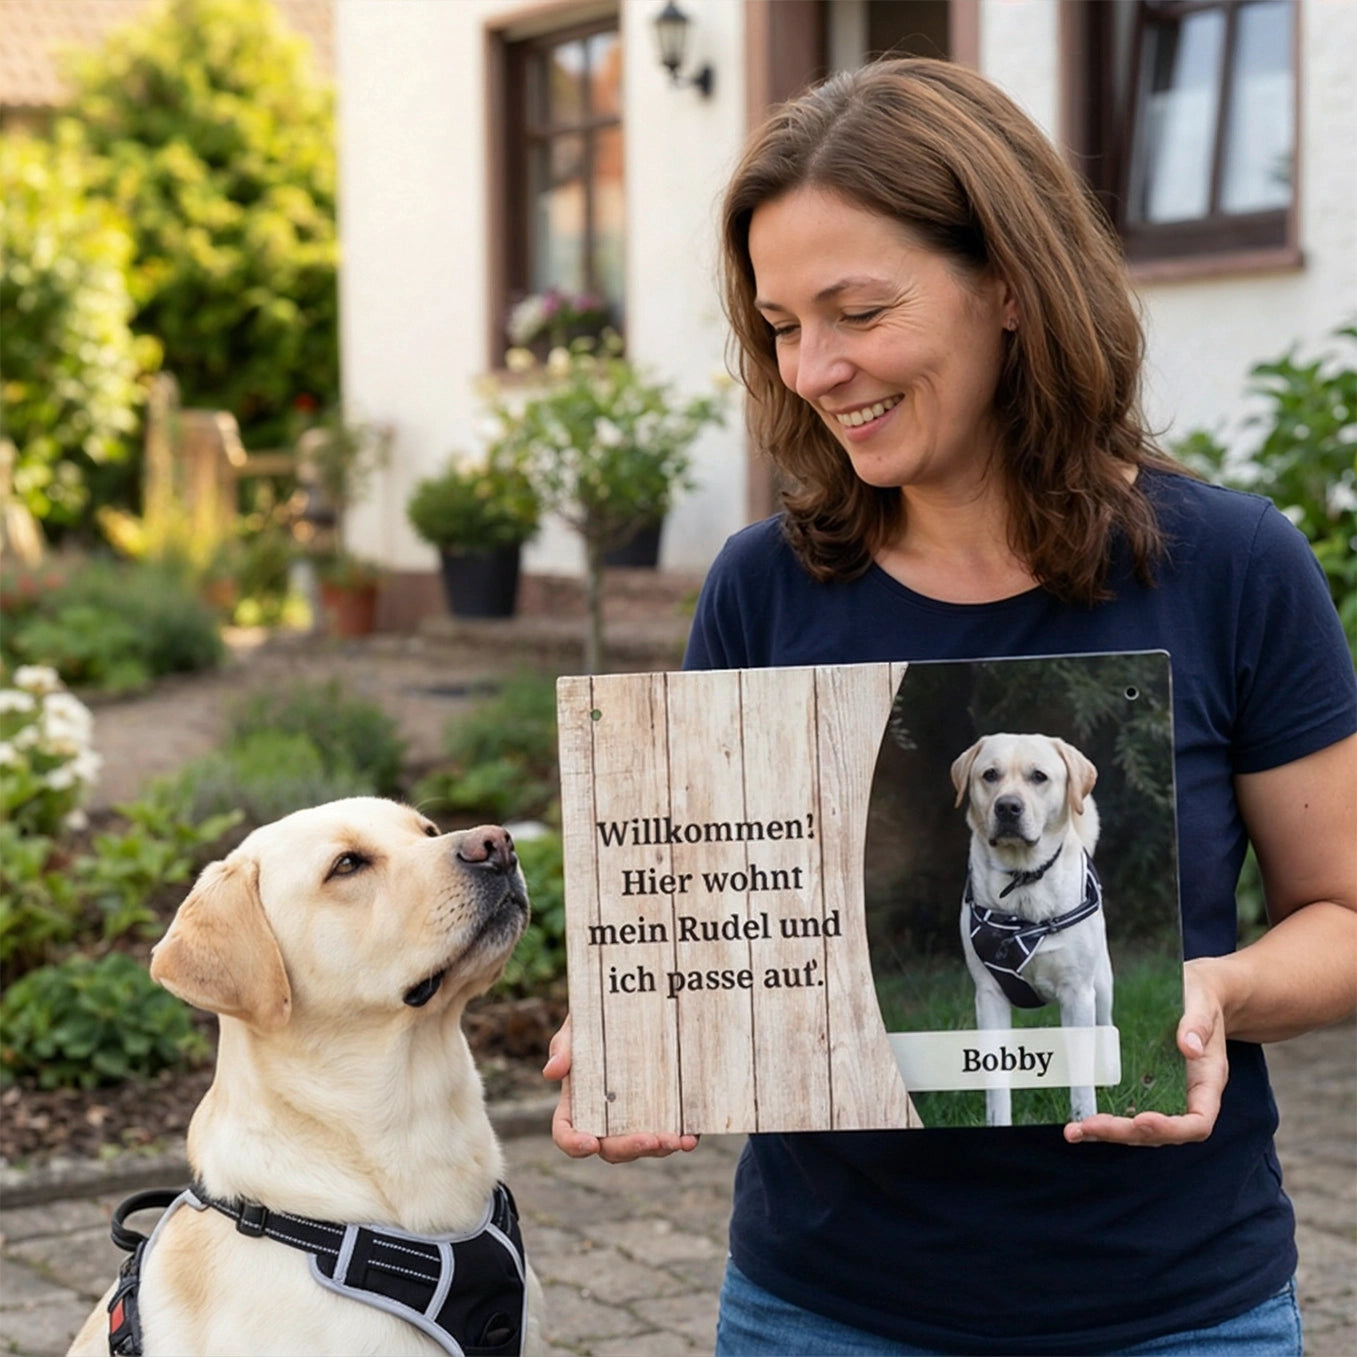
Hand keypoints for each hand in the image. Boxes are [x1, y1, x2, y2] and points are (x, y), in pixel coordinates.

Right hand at [543, 1014, 699, 1162]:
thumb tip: (552, 1072)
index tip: (590, 1143)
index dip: (574, 1145)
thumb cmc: (595, 1020)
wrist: (633, 1006)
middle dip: (631, 1148)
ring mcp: (633, 1118)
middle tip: (652, 1139)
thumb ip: (562, 1047)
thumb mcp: (576, 1027)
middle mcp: (604, 1118)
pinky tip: (691, 1137)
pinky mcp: (661, 1112)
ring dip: (659, 1148)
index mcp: (577, 1103)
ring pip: (642, 1147)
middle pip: (610, 1148)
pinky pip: (669, 1133)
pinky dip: (680, 1140)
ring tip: (677, 1139)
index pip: (567, 1133)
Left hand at [1063, 957, 1228, 1146]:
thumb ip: (1199, 1025)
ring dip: (1110, 1133)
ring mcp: (1168, 1095)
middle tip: (1090, 1127)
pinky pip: (1131, 1112)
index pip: (1198, 1123)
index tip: (1143, 1121)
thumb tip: (1190, 1047)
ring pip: (1143, 1129)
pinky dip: (1108, 1120)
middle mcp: (1189, 1097)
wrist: (1199, 996)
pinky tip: (1083, 1121)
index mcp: (1208, 1082)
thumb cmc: (1203, 1002)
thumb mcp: (1203, 1005)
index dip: (1170, 1128)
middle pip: (1161, 1132)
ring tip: (1077, 1131)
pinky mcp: (1149, 1089)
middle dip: (1125, 1133)